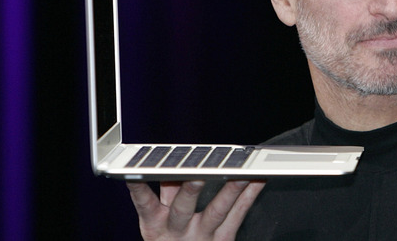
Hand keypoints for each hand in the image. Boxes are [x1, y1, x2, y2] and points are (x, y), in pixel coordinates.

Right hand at [127, 180, 265, 239]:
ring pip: (216, 211)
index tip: (138, 172)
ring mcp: (202, 236)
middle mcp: (178, 230)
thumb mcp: (157, 223)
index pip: (145, 202)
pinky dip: (249, 195)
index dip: (140, 188)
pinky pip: (238, 215)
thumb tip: (171, 163)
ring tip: (241, 173)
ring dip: (230, 190)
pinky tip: (258, 180)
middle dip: (189, 190)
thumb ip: (165, 193)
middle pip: (183, 208)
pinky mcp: (223, 240)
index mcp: (155, 224)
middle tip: (197, 175)